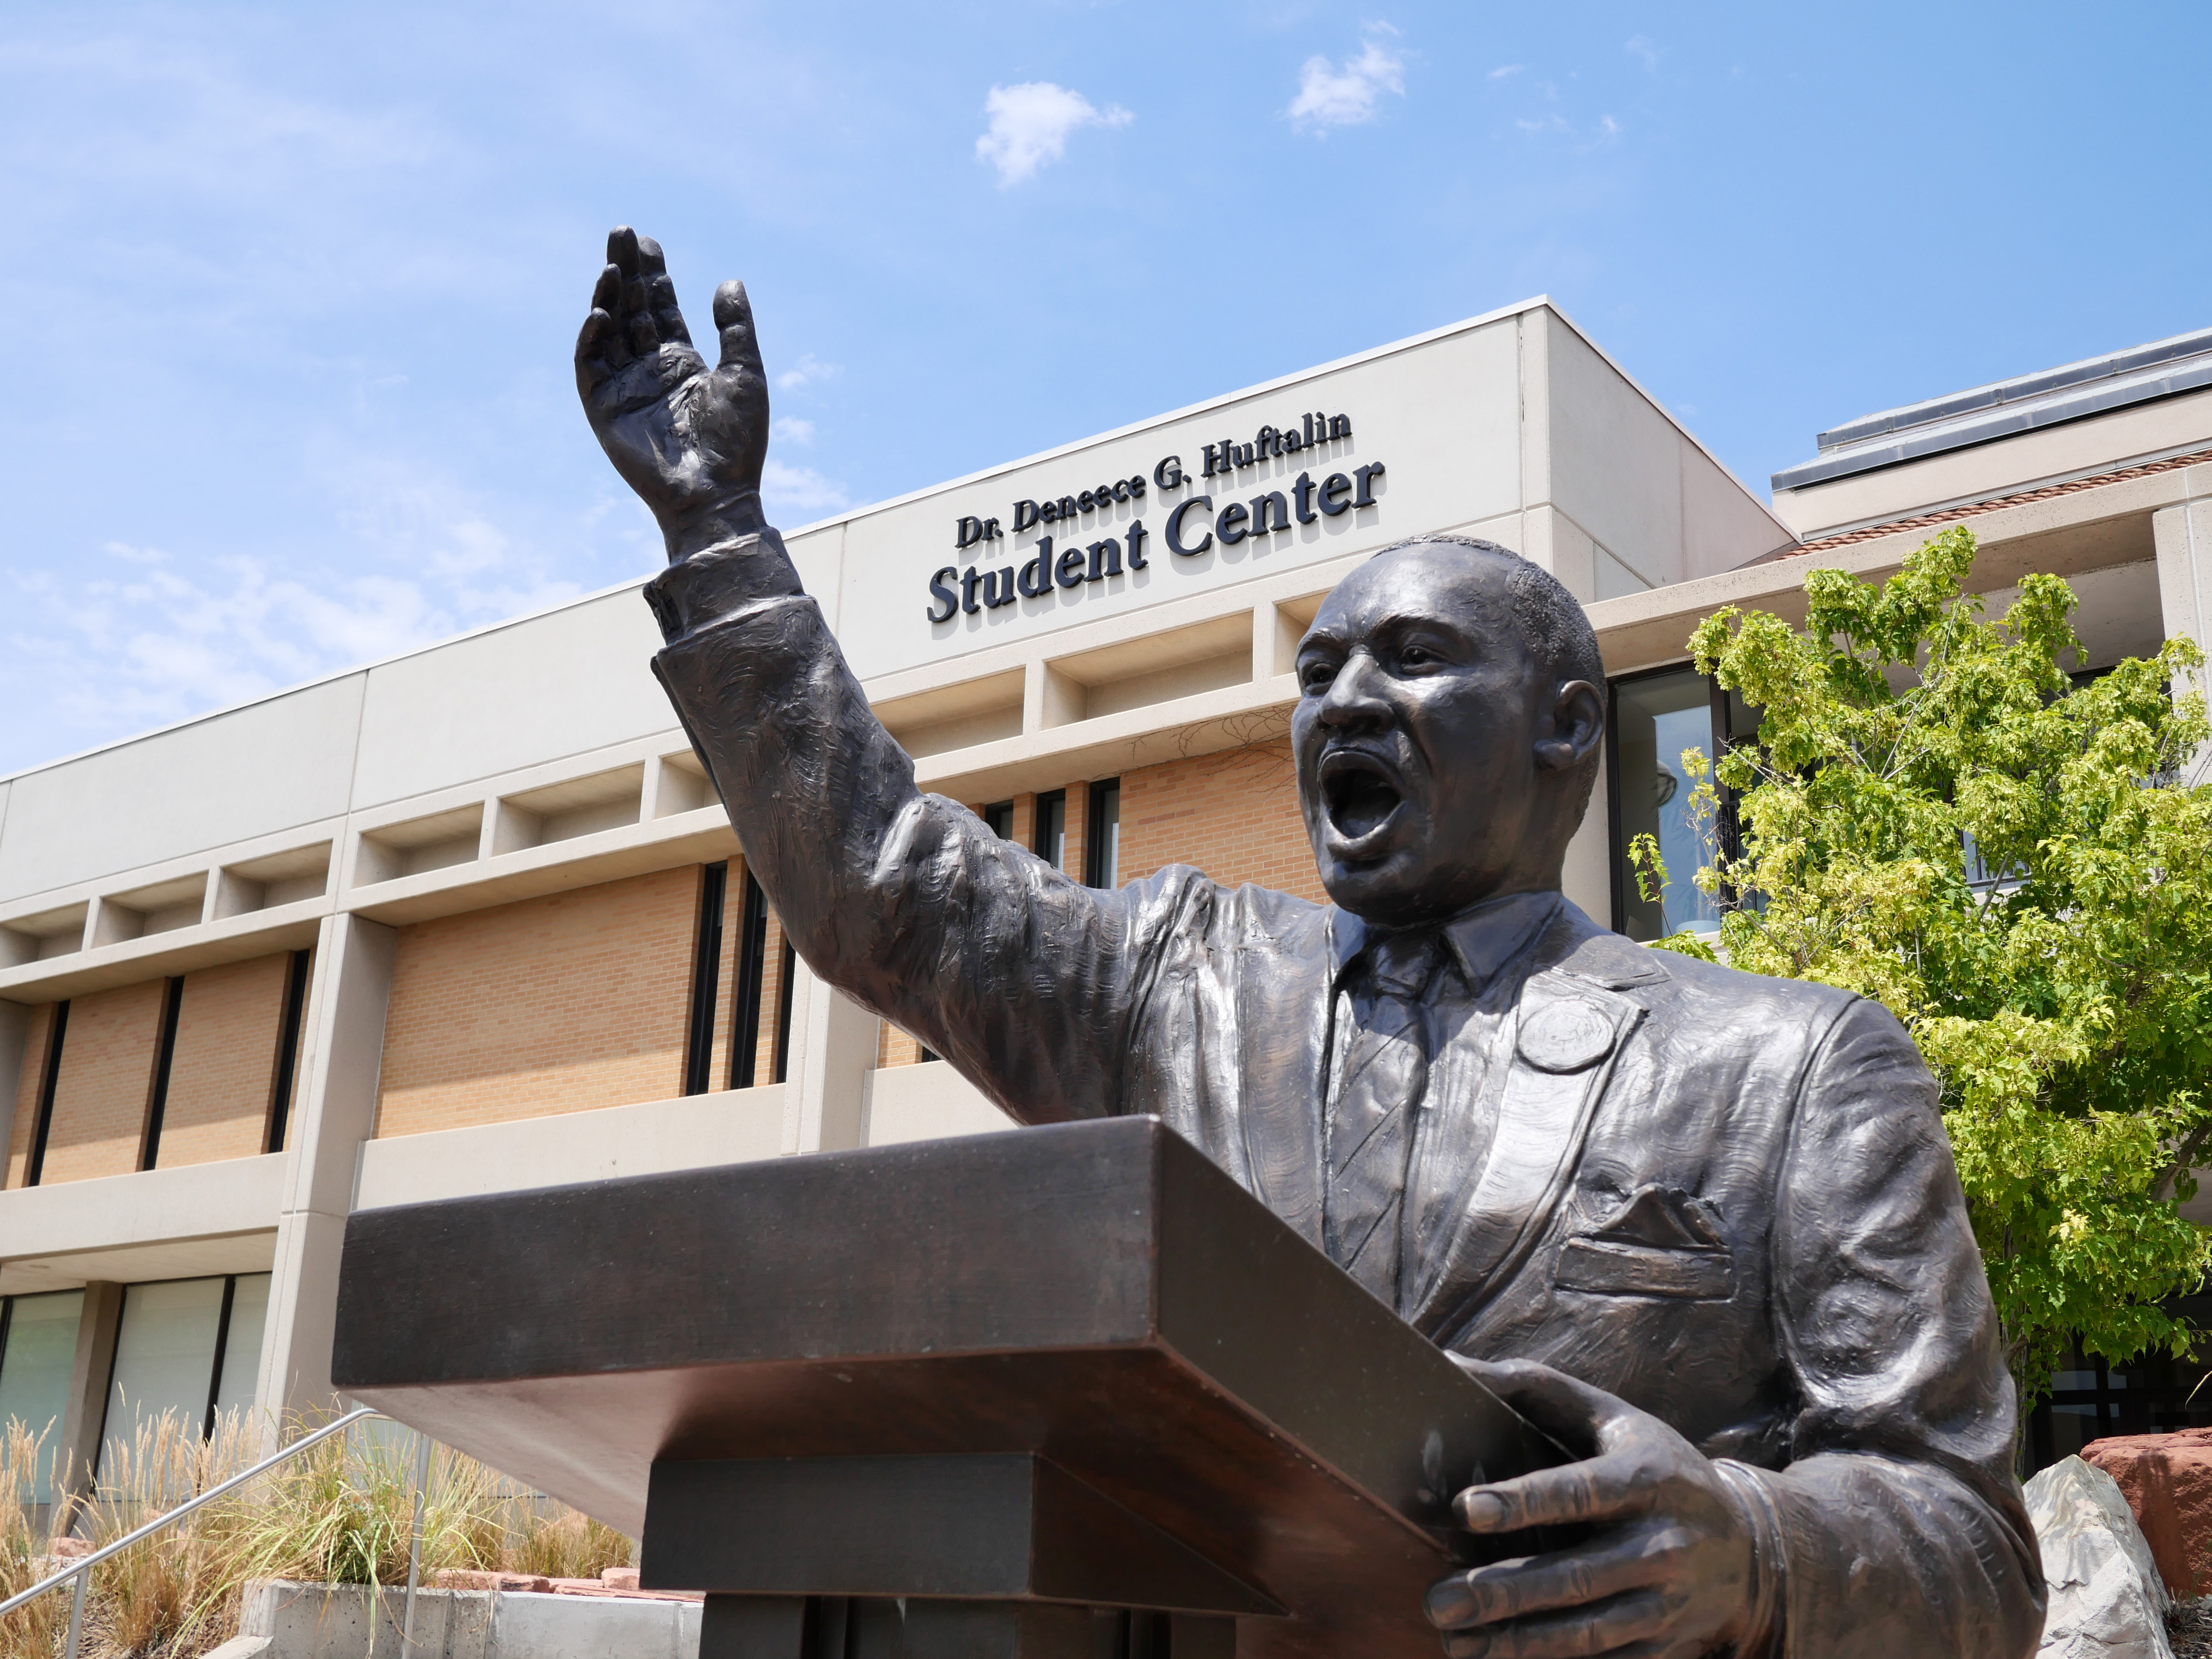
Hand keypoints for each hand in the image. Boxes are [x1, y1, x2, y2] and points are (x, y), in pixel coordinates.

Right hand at [575, 226, 770, 560]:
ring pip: (609, 330)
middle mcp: (649, 369)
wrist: (716, 493)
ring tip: (611, 264)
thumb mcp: (746, 374)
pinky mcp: (603, 408)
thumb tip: (728, 281)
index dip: (652, 274)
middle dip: (625, 271)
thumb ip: (735, 327)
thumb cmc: (738, 442)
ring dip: (608, 296)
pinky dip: (593, 337)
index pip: (660, 306)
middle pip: (631, 308)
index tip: (646, 241)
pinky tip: (602, 312)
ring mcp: (624, 387)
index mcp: (682, 361)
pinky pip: (591, 365)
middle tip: (620, 231)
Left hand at [1427, 1359, 1759, 1657]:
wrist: (1751, 1546)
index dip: (1525, 1501)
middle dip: (1503, 1593)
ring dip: (1517, 1644)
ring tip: (1455, 1642)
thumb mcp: (1610, 1416)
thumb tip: (1452, 1368)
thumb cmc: (1655, 1464)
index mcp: (1648, 1479)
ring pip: (1587, 1632)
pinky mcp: (1663, 1645)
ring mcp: (1667, 1603)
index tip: (1466, 1509)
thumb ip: (1535, 1389)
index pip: (1581, 1491)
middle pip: (1576, 1577)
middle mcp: (1663, 1545)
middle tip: (1438, 1602)